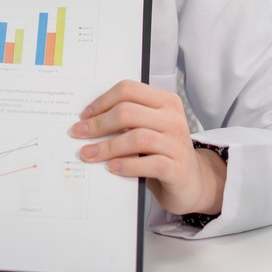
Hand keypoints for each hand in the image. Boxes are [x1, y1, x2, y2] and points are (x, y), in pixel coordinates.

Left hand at [71, 81, 226, 217]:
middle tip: (78, 134)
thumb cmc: (162, 152)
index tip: (84, 116)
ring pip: (137, 137)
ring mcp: (177, 143)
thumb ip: (128, 120)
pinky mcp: (178, 168)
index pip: (128, 90)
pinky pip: (149, 163)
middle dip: (98, 124)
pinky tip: (112, 168)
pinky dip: (127, 165)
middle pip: (128, 112)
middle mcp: (173, 118)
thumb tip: (87, 122)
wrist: (192, 182)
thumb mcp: (149, 129)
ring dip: (107, 146)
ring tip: (88, 154)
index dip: (102, 101)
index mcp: (166, 101)